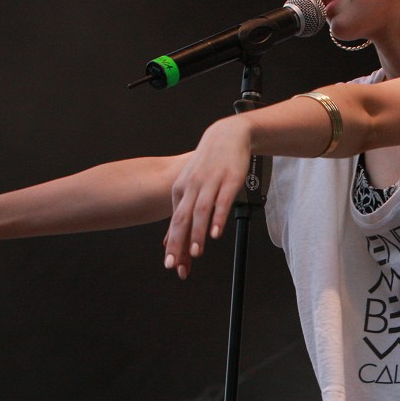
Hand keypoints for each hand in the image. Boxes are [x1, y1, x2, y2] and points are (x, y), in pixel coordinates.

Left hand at [162, 117, 250, 278]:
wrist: (227, 135)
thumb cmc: (209, 163)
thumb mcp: (190, 185)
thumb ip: (182, 212)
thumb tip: (169, 239)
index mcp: (180, 189)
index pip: (175, 223)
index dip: (173, 245)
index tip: (171, 265)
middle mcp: (192, 187)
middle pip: (182, 218)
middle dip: (178, 242)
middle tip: (176, 264)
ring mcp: (211, 183)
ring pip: (200, 211)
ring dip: (197, 233)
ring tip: (196, 252)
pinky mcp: (230, 180)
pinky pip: (222, 202)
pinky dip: (218, 218)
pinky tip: (216, 232)